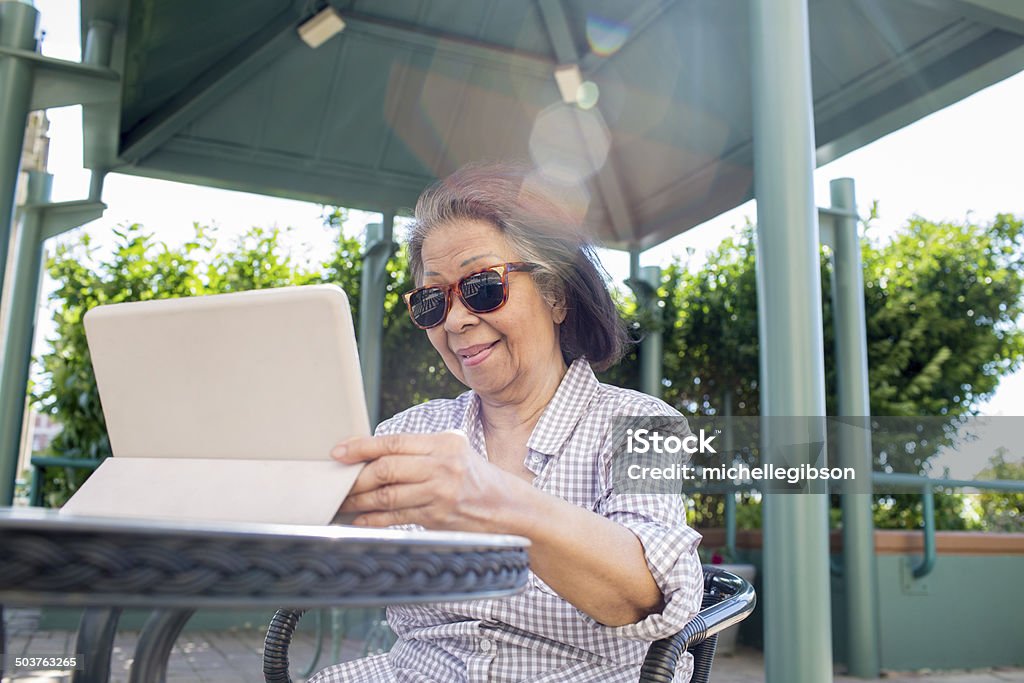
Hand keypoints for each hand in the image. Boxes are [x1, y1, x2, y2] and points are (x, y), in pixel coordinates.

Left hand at [332, 430, 511, 530]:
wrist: (509, 508)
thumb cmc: (476, 478)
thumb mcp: (454, 452)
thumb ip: (419, 450)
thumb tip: (372, 454)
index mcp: (444, 444)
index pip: (394, 443)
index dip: (362, 447)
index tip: (338, 452)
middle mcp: (443, 466)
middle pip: (387, 469)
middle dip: (355, 477)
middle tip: (334, 482)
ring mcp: (441, 494)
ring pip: (388, 495)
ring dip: (358, 501)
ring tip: (340, 502)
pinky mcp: (438, 518)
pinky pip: (397, 518)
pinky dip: (373, 520)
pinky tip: (359, 520)